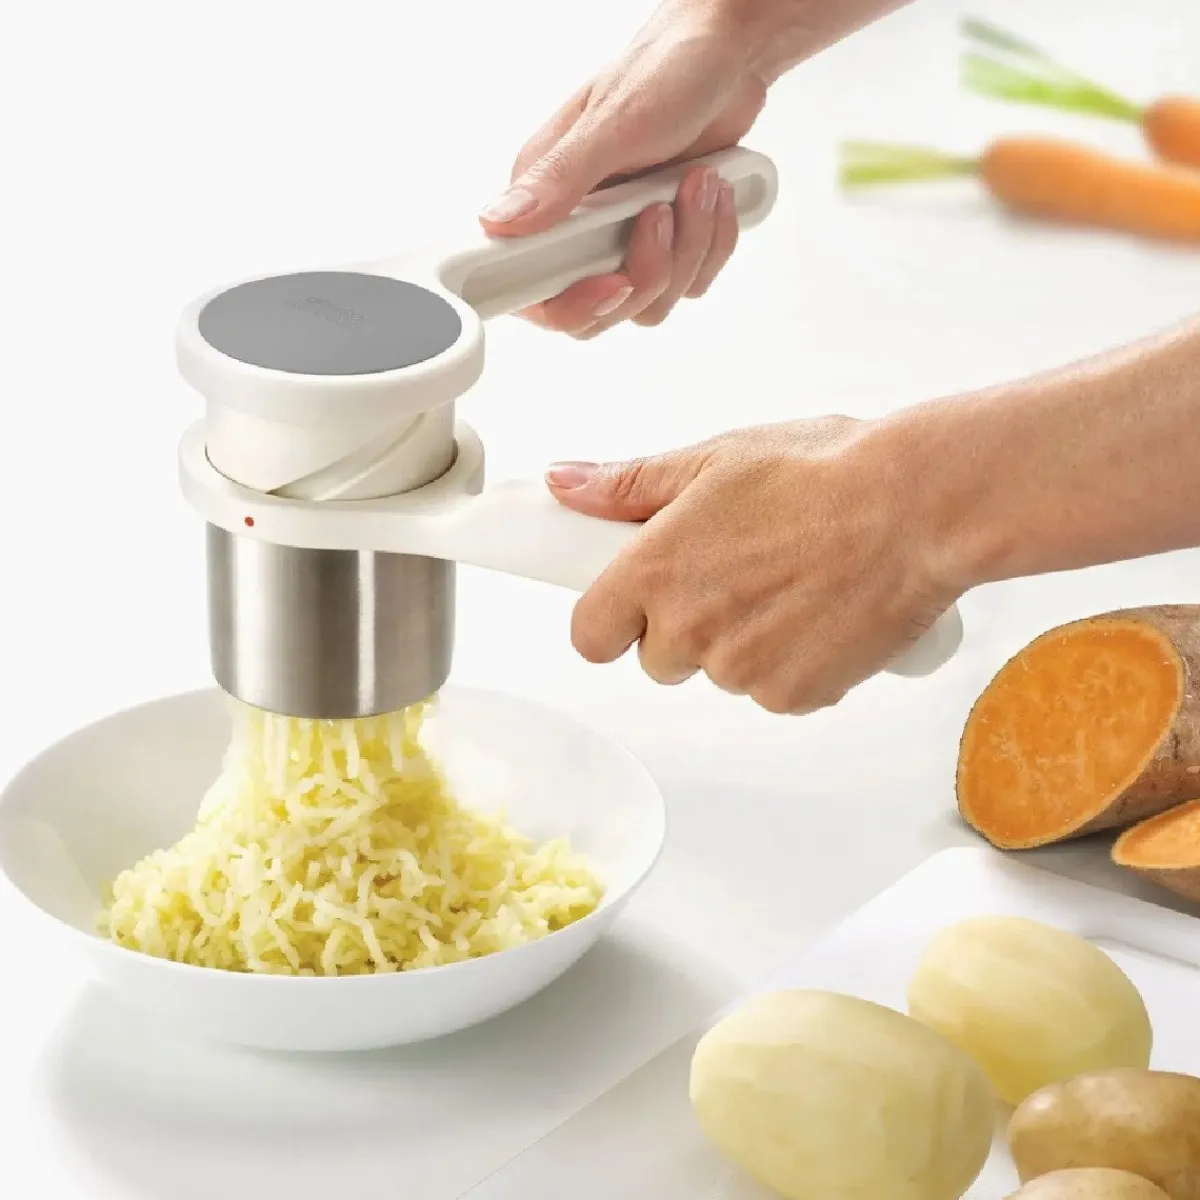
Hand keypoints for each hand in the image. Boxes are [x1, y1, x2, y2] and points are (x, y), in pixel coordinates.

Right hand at [478, 0, 771, 336]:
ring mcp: (626, 240)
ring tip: (697, 183)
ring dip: (690, 247)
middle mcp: (581, 228)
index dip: (573, 303)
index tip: (611, 280)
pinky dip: (714, 242)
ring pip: (653, 300)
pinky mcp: (669, 244)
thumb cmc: (667, 70)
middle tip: (661, 212)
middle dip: (647, 271)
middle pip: (602, 310)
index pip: (535, 291)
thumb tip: (497, 222)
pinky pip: (692, 281)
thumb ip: (559, 181)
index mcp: (548, 200)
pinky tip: (714, 192)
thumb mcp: (611, 124)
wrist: (731, 57)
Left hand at [545, 418, 961, 713]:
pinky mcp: (793, 696)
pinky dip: (790, 664)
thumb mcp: (715, 460)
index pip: (588, 634)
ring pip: (717, 673)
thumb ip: (629, 485)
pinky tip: (820, 613)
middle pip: (655, 659)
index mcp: (655, 570)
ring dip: (740, 644)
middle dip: (683, 627)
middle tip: (734, 575)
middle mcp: (689, 629)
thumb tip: (564, 484)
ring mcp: (741, 671)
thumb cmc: (824, 472)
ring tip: (790, 584)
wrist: (917, 509)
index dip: (608, 619)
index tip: (632, 601)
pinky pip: (771, 691)